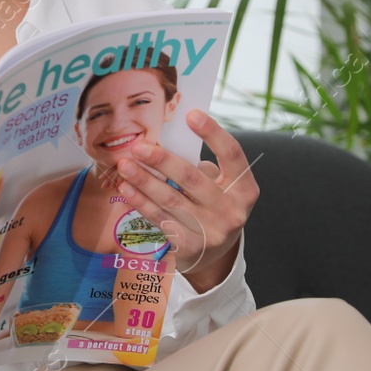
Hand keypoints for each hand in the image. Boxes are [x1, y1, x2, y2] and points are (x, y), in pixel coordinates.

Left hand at [112, 109, 258, 290]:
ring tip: (125, 164)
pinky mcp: (192, 247)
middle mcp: (233, 211)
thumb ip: (199, 166)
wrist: (214, 255)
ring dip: (144, 180)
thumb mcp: (218, 186)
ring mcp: (213, 232)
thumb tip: (163, 141)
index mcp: (245, 189)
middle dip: (162, 160)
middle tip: (139, 146)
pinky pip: (161, 219)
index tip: (191, 115)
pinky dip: (141, 202)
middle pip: (193, 178)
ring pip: (171, 200)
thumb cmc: (212, 207)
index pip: (232, 154)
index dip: (213, 133)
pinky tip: (127, 188)